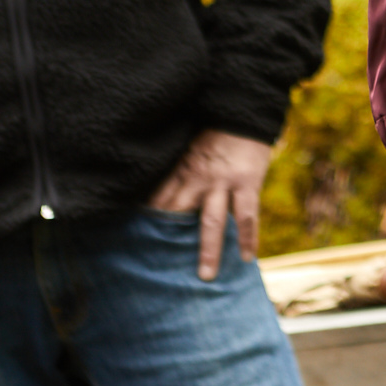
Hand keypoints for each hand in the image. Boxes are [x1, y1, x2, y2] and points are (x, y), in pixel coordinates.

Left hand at [149, 128, 272, 281]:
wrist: (243, 108)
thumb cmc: (215, 128)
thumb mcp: (189, 146)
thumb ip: (179, 169)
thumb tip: (160, 194)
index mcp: (181, 169)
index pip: (159, 200)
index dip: (148, 222)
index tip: (137, 245)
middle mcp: (198, 178)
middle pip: (178, 214)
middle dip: (169, 241)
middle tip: (162, 271)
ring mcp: (223, 181)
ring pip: (211, 221)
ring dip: (208, 250)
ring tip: (205, 277)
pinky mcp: (247, 181)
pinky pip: (247, 215)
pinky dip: (247, 237)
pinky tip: (247, 257)